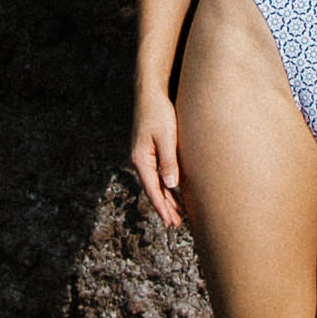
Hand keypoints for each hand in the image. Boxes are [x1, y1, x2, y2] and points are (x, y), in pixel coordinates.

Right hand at [131, 83, 184, 226]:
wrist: (151, 93)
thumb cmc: (159, 112)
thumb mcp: (166, 137)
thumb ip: (168, 161)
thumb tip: (170, 185)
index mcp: (141, 159)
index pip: (152, 189)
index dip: (162, 207)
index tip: (170, 222)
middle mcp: (140, 160)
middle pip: (153, 190)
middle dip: (164, 208)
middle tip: (176, 224)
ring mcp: (144, 156)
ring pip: (155, 183)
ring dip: (166, 199)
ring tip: (177, 214)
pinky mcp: (150, 150)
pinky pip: (157, 174)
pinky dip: (165, 186)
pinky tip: (173, 192)